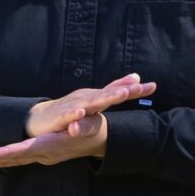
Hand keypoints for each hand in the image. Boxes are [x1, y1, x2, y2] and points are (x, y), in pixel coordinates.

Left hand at [0, 113, 106, 167]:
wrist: (100, 140)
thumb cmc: (94, 128)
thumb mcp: (93, 124)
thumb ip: (84, 126)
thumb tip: (74, 127)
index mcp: (52, 145)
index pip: (24, 150)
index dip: (6, 152)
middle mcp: (46, 153)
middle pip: (16, 157)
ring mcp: (44, 156)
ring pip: (17, 160)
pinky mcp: (44, 154)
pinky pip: (23, 159)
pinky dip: (9, 159)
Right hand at [24, 73, 154, 137]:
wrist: (41, 119)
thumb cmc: (70, 110)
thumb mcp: (95, 100)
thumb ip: (115, 89)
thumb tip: (137, 76)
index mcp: (96, 96)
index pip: (118, 91)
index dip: (135, 90)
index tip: (153, 86)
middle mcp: (85, 98)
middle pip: (106, 94)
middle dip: (121, 91)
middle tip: (135, 88)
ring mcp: (73, 106)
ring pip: (89, 102)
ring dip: (103, 98)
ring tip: (118, 95)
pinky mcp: (59, 116)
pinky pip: (67, 115)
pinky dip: (74, 114)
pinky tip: (81, 113)